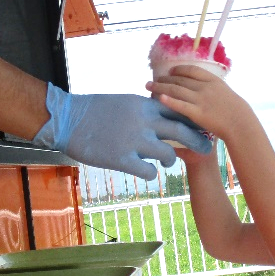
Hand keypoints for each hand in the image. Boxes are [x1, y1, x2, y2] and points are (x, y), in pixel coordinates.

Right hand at [33, 84, 212, 178]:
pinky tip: (148, 172)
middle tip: (207, 148)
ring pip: (169, 154)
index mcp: (144, 105)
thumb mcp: (124, 101)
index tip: (201, 126)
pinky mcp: (122, 159)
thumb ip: (144, 108)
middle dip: (198, 141)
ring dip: (171, 160)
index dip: (193, 120)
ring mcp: (134, 141)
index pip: (179, 110)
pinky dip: (151, 174)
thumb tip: (160, 111)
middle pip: (182, 131)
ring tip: (169, 161)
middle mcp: (143, 121)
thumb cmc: (94, 110)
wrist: (67, 119)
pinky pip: (149, 172)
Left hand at [147, 65, 253, 140]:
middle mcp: (204, 87)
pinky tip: (159, 98)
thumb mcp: (225, 93)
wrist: (241, 122)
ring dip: (160, 87)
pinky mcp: (197, 113)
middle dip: (165, 79)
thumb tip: (202, 89)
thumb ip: (213, 89)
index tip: (171, 71)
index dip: (179, 70)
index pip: (192, 70)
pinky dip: (169, 100)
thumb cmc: (236, 111)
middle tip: (153, 79)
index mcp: (212, 80)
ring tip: (149, 86)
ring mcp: (200, 99)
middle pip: (180, 80)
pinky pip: (180, 105)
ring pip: (176, 90)